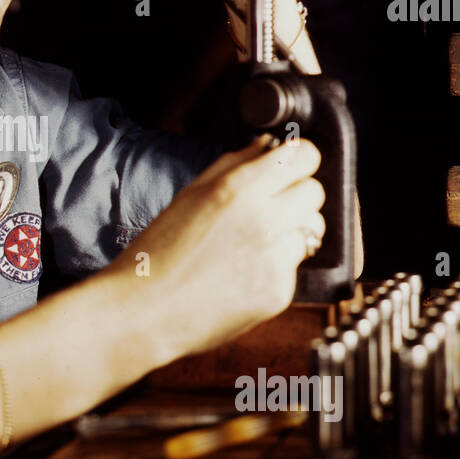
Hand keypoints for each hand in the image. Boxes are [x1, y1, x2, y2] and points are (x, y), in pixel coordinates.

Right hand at [99, 134, 325, 362]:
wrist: (144, 311)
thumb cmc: (157, 254)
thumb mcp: (189, 195)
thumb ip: (234, 164)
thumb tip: (266, 147)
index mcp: (238, 189)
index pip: (304, 156)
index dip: (298, 160)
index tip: (290, 167)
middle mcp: (264, 220)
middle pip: (315, 192)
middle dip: (297, 195)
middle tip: (269, 207)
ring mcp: (276, 258)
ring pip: (312, 230)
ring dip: (292, 231)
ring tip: (254, 243)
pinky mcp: (280, 291)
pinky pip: (295, 267)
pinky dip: (277, 267)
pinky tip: (244, 273)